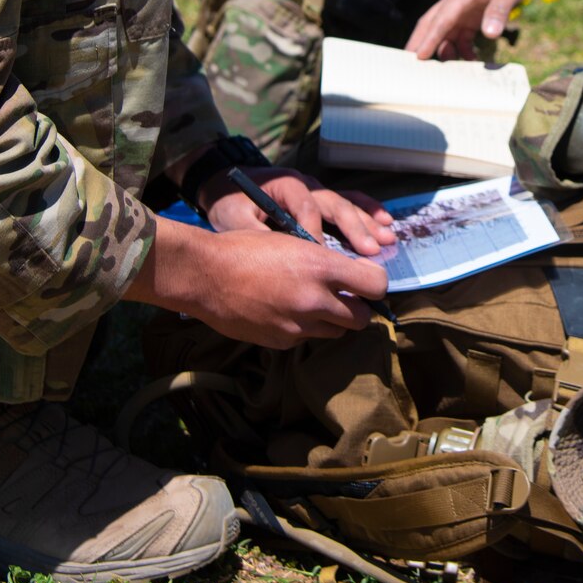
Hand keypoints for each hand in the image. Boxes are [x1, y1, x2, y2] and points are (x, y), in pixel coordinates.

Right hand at [142, 224, 391, 348]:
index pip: (376, 284)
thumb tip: (353, 275)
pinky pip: (306, 339)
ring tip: (312, 304)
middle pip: (362, 318)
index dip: (374, 283)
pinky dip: (303, 329)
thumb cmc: (245, 249)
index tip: (365, 280)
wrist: (205, 275)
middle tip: (344, 297)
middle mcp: (315, 300)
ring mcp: (298, 325)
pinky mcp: (282, 342)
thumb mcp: (293, 241)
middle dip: (358, 308)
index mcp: (321, 267)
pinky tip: (284, 311)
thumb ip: (325, 261)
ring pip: (336, 332)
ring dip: (332, 321)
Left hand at [200, 168, 395, 254]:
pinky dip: (367, 210)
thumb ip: (251, 233)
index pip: (305, 209)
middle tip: (371, 251)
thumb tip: (273, 254)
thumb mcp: (231, 217)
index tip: (320, 258)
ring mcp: (316, 190)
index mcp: (284, 184)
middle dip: (353, 228)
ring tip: (387, 240)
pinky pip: (349, 201)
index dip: (314, 234)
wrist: (226, 184)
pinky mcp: (321, 199)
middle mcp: (306, 184)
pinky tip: (385, 221)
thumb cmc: (229, 202)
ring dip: (367, 222)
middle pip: (335, 204)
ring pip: (346, 204)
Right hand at [406, 0, 544, 58]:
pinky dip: (463, 48)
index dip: (430, 39)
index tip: (418, 56)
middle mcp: (459, 0)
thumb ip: (499, 9)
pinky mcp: (474, 11)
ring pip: (446, 31)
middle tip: (410, 67)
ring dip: (445, 50)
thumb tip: (489, 35)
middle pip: (433, 24)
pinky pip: (462, 33)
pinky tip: (473, 60)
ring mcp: (465, 6)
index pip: (441, 19)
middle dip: (421, 44)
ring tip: (448, 73)